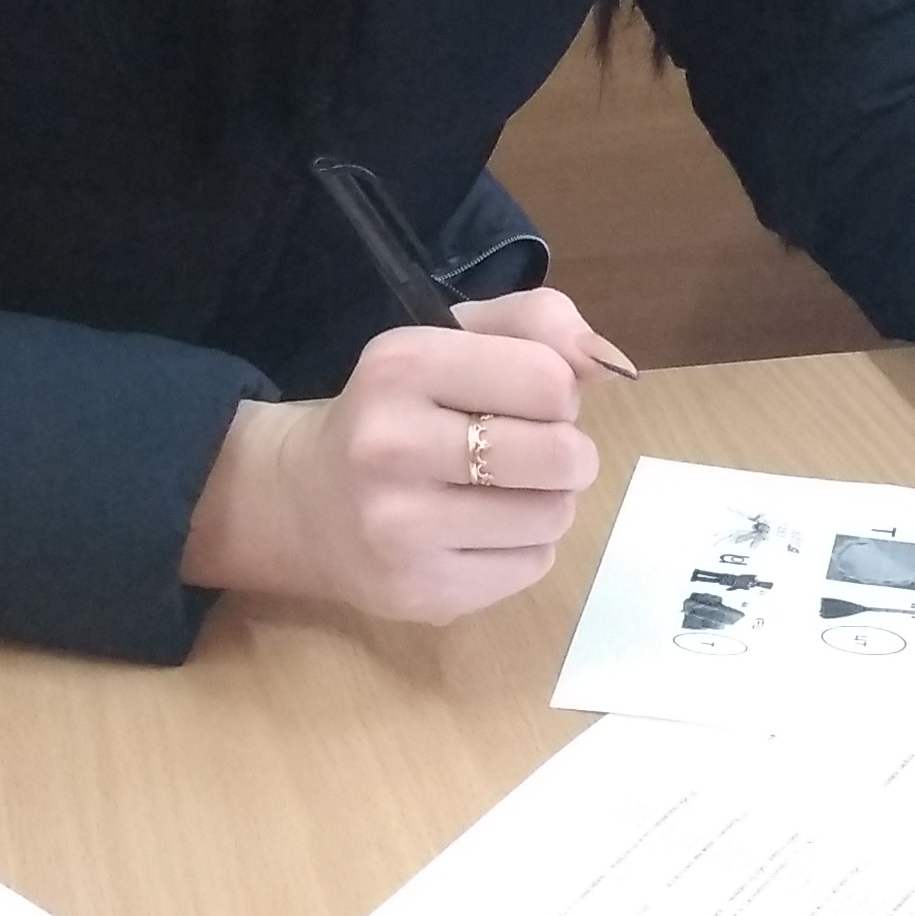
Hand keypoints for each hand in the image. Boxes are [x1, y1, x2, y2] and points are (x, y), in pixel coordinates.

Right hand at [179, 299, 616, 623]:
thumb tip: (612, 364)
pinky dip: (524, 547)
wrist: (302, 500)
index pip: (550, 380)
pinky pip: (532, 566)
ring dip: (547, 502)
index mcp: (400, 364)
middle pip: (562, 455)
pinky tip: (477, 532)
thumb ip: (539, 324)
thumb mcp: (454, 336)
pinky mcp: (421, 591)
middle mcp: (391, 445)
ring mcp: (402, 528)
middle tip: (527, 451)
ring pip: (554, 516)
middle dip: (565, 452)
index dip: (556, 389)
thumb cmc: (398, 408)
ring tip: (499, 491)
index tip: (523, 398)